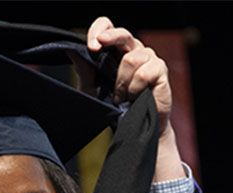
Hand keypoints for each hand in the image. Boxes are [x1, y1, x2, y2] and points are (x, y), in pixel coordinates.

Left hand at [86, 17, 171, 134]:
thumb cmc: (114, 106)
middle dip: (109, 38)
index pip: (108, 27)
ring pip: (131, 59)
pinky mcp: (160, 71)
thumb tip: (72, 50)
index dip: (98, 30)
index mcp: (116, 49)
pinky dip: (134, 89)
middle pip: (123, 33)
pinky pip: (143, 74)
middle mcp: (134, 50)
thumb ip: (85, 70)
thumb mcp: (93, 89)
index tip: (91, 47)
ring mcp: (149, 59)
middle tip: (96, 48)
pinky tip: (134, 98)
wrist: (135, 126)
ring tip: (120, 97)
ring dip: (121, 82)